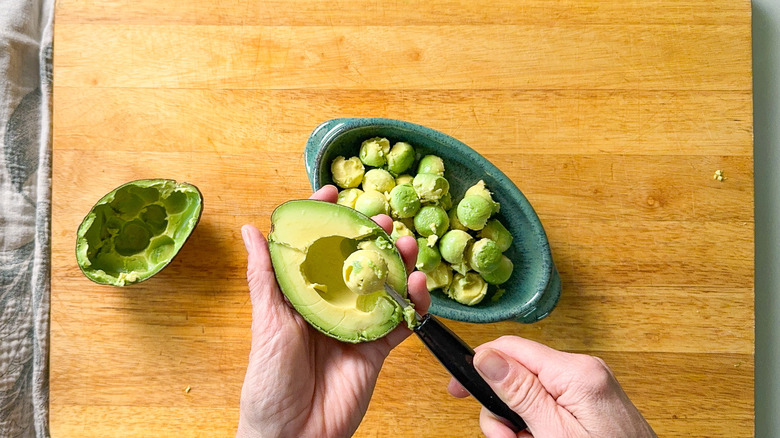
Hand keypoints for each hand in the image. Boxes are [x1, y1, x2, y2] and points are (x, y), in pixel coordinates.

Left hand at [236, 185, 429, 437]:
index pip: (315, 248)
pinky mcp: (377, 351)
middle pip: (355, 262)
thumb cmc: (269, 383)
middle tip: (381, 218)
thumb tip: (252, 230)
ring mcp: (356, 327)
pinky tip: (416, 284)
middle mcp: (331, 306)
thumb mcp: (266, 324)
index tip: (334, 190)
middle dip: (369, 237)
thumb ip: (265, 277)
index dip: (325, 218)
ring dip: (396, 263)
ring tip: (405, 243)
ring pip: (383, 286)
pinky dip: (412, 303)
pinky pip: (400, 323)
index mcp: (301, 296)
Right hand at [448, 336, 655, 437]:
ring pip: (529, 392)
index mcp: (576, 372)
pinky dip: (536, 425)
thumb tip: (486, 357)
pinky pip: (548, 404)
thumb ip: (520, 392)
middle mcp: (584, 370)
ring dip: (517, 422)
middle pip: (518, 373)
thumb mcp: (552, 433)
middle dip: (502, 408)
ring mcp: (588, 386)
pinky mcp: (589, 401)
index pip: (512, 347)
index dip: (479, 364)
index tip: (457, 389)